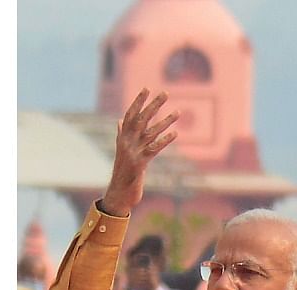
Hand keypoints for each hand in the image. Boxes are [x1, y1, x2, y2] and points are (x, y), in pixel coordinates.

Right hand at [100, 89, 179, 216]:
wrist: (118, 194)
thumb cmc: (122, 173)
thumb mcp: (121, 152)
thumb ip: (121, 135)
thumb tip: (120, 121)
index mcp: (122, 138)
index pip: (130, 115)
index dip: (138, 101)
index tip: (147, 88)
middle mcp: (126, 143)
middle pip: (141, 119)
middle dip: (154, 105)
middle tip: (166, 93)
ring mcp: (133, 153)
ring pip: (150, 133)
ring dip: (165, 122)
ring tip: (178, 112)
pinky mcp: (140, 164)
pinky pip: (154, 149)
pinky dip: (165, 141)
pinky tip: (175, 134)